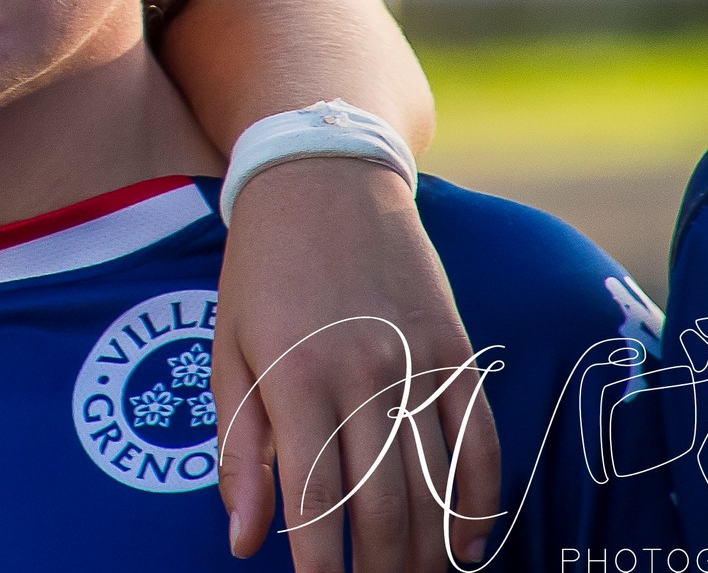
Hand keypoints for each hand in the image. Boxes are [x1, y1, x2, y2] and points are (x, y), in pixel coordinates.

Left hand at [214, 159, 498, 572]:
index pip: (313, 499)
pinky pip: (480, 438)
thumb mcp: (227, 347)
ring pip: (434, 482)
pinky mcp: (456, 346)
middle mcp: (363, 372)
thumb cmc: (260, 266)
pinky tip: (466, 545)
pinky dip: (479, 499)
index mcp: (296, 375)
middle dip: (376, 569)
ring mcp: (418, 360)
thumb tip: (244, 541)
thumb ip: (238, 447)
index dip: (317, 563)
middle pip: (382, 503)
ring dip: (427, 550)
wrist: (323, 173)